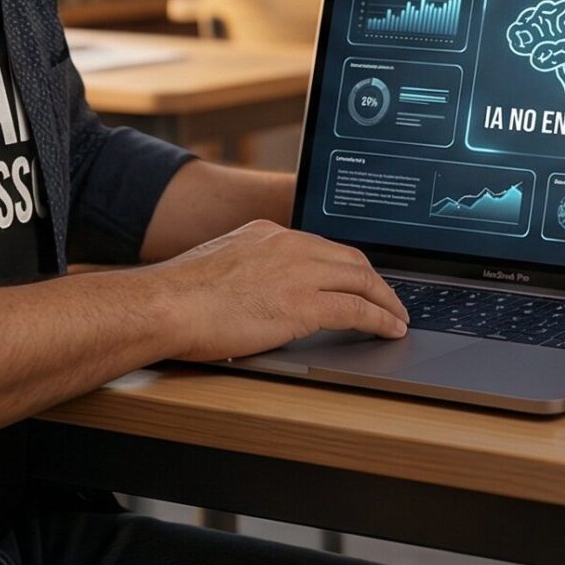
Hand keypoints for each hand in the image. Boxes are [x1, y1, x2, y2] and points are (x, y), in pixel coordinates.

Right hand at [146, 220, 409, 360]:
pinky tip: (390, 330)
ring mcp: (298, 272)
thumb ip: (247, 273)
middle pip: (350, 259)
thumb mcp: (219, 267)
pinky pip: (357, 310)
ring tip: (397, 317)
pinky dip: (381, 320)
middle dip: (375, 280)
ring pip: (361, 281)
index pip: (321, 246)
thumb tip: (258, 296)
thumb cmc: (179, 296)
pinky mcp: (303, 304)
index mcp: (267, 234)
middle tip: (389, 299)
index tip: (358, 279)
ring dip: (386, 301)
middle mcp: (288, 245)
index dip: (346, 265)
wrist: (166, 305)